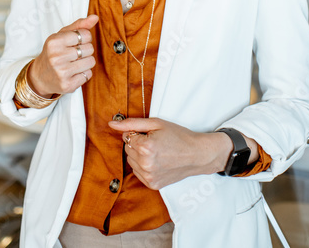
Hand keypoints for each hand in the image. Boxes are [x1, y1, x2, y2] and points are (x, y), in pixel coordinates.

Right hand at [27, 15, 98, 96]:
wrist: (39, 76)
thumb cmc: (52, 53)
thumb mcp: (61, 36)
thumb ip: (78, 26)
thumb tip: (95, 17)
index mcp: (54, 42)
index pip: (85, 34)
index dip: (84, 38)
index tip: (75, 42)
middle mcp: (57, 57)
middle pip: (89, 48)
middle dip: (84, 50)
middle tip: (73, 53)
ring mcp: (62, 72)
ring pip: (91, 62)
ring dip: (86, 62)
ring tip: (74, 62)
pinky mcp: (68, 85)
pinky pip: (88, 75)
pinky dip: (84, 73)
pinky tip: (73, 72)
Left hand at [109, 118, 234, 189]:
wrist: (197, 155)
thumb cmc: (178, 136)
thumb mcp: (156, 124)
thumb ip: (131, 123)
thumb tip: (111, 123)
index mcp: (145, 147)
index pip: (127, 137)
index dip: (138, 133)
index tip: (152, 134)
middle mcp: (145, 164)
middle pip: (128, 149)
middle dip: (138, 144)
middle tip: (156, 143)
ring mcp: (149, 176)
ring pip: (131, 161)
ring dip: (139, 156)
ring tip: (157, 152)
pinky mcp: (152, 185)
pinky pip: (138, 172)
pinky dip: (144, 166)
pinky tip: (157, 162)